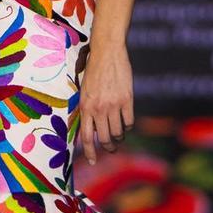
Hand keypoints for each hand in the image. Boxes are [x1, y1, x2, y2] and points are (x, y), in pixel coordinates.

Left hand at [77, 46, 133, 163]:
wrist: (107, 52)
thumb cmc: (93, 70)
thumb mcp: (84, 91)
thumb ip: (87, 109)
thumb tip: (91, 129)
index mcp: (85, 107)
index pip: (87, 137)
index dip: (90, 152)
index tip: (93, 161)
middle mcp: (99, 108)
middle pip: (104, 138)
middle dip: (108, 147)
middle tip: (111, 148)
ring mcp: (114, 105)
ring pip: (118, 132)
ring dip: (119, 137)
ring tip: (118, 136)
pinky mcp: (127, 99)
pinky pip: (129, 121)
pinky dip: (128, 126)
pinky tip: (126, 124)